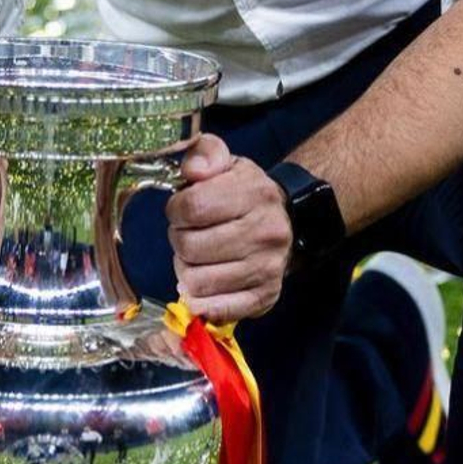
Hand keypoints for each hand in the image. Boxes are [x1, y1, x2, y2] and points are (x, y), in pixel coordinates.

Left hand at [165, 134, 293, 323]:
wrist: (286, 221)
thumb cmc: (244, 192)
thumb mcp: (227, 162)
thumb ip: (205, 153)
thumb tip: (194, 171)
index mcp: (255, 193)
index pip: (192, 207)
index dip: (176, 210)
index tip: (182, 210)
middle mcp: (266, 233)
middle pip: (190, 247)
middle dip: (179, 240)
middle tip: (190, 234)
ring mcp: (267, 268)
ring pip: (197, 282)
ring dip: (187, 271)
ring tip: (199, 257)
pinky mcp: (265, 297)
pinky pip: (217, 310)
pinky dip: (201, 301)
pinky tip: (204, 284)